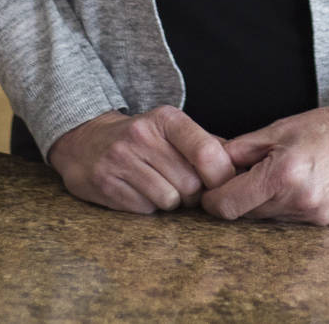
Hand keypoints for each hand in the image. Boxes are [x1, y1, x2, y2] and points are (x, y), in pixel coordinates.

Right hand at [46, 106, 236, 213]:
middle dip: (194, 194)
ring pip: (170, 200)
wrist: (85, 143)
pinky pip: (145, 210)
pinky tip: (140, 192)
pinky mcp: (105, 184)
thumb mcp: (172, 130)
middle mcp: (142, 136)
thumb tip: (242, 167)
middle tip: (185, 187)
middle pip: (191, 184)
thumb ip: (207, 145)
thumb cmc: (141, 140)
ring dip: (172, 203)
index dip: (221, 177)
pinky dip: (149, 207)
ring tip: (161, 187)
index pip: (207, 153)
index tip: (221, 184)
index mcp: (166, 119)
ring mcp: (121, 160)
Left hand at [201, 91, 328, 228]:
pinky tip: (304, 190)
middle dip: (241, 199)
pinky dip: (291, 213)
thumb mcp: (279, 129)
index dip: (212, 198)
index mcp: (283, 175)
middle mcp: (300, 203)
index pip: (226, 206)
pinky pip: (296, 229)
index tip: (213, 190)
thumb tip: (208, 166)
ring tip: (283, 180)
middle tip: (249, 178)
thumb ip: (239, 151)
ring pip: (271, 224)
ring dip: (267, 206)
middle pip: (247, 216)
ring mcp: (319, 222)